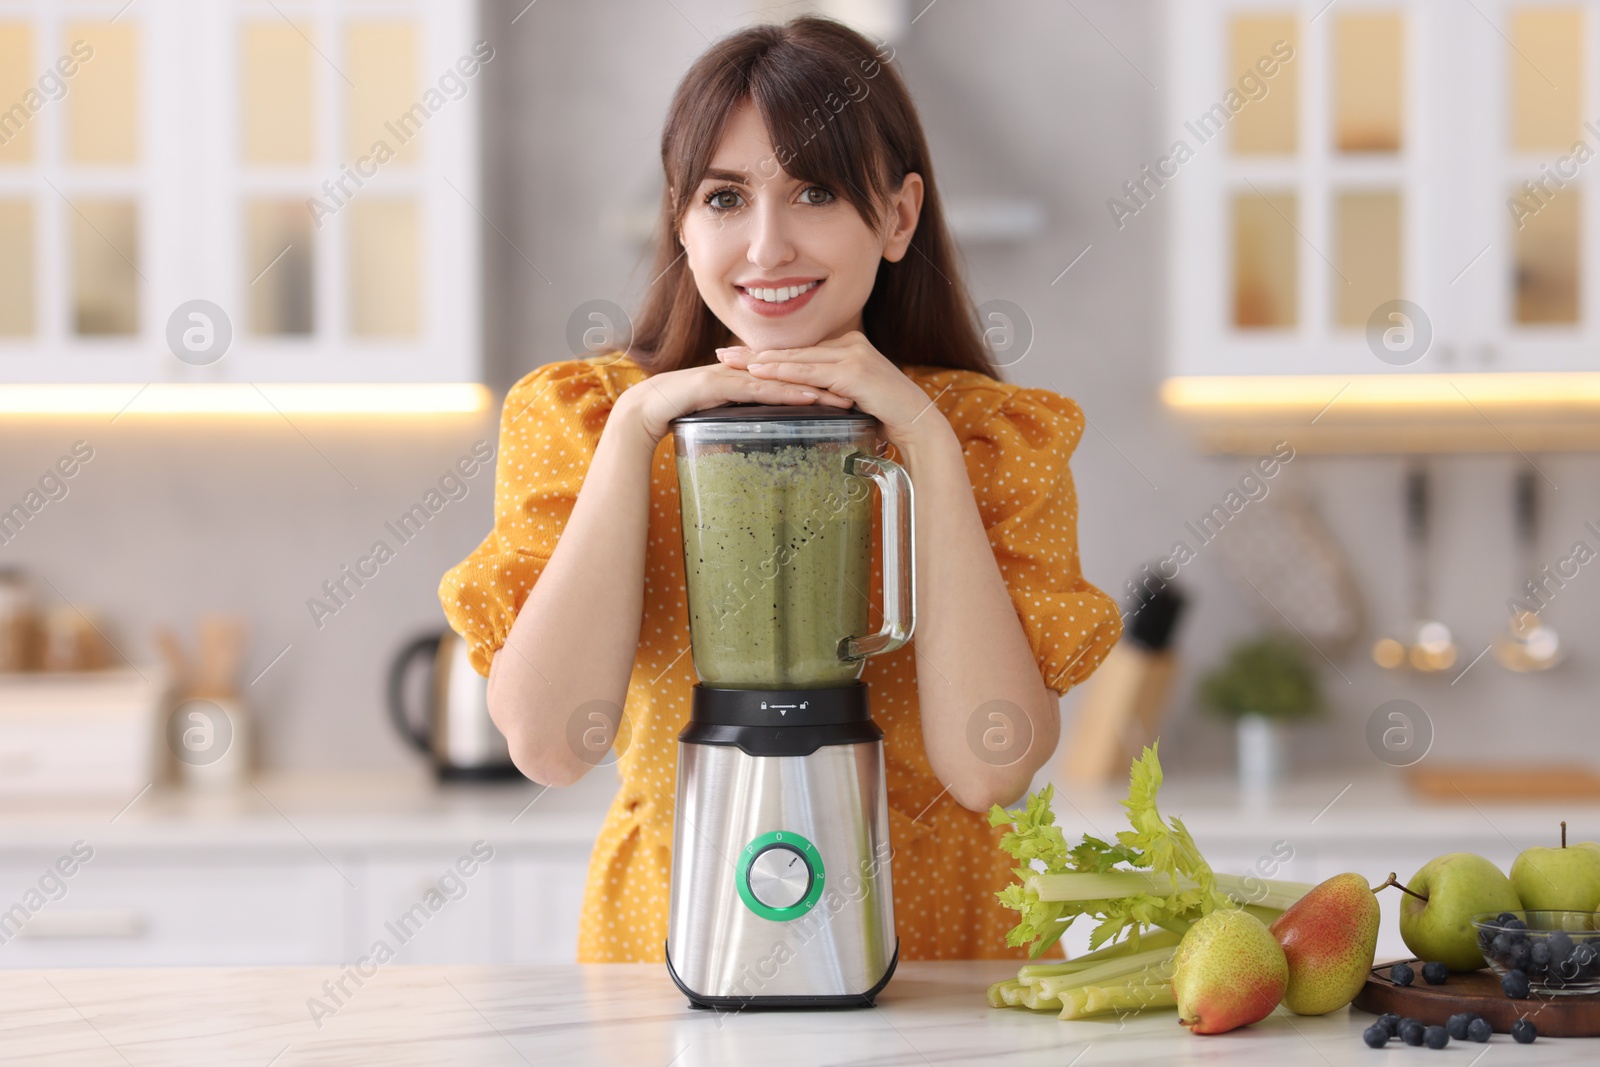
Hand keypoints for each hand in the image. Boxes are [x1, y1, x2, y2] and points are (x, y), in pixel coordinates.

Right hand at [618, 361, 852, 444]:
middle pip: (792, 374)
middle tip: (860, 391)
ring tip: (846, 396)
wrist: (645, 409)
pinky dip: (788, 392)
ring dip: (816, 386)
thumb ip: (743, 418)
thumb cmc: (680, 414)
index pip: (789, 378)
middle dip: (826, 381)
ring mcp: (732, 374)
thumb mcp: (722, 416)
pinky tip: (810, 397)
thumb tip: (762, 434)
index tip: (848, 392)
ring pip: (782, 378)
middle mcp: (743, 370)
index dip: (819, 382)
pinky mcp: (721, 383)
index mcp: (745, 378)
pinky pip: (761, 388)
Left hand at [716, 332, 947, 449]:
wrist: (917, 421)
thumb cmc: (887, 415)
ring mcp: (851, 355)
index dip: (768, 354)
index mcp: (847, 348)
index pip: (799, 351)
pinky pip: (810, 373)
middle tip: (722, 355)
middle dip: (755, 353)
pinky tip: (760, 373)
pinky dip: (783, 373)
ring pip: (797, 359)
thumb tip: (805, 401)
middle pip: (793, 350)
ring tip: (732, 363)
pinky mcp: (853, 370)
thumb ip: (830, 392)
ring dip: (762, 361)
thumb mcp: (852, 398)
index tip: (739, 357)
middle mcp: (848, 344)